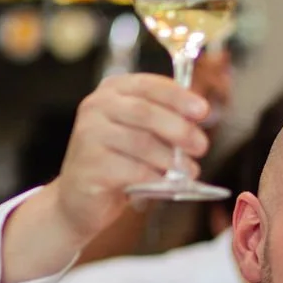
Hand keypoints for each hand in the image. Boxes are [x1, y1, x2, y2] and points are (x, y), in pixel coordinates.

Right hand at [49, 74, 213, 240]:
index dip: (179, 97)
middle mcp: (96, 107)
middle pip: (145, 112)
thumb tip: (199, 117)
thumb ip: (165, 120)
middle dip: (179, 129)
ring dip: (171, 159)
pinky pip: (132, 170)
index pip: (149, 85)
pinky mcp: (89, 165)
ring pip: (141, 143)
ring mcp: (88, 135)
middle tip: (201, 146)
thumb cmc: (119, 162)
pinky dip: (155, 177)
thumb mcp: (142, 133)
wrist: (80, 198)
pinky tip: (165, 183)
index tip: (203, 111)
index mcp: (113, 91)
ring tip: (189, 171)